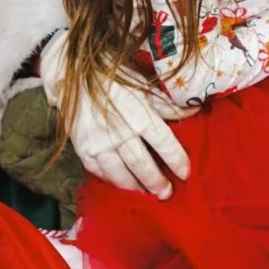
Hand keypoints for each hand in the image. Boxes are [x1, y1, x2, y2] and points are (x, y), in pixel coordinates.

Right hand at [40, 31, 190, 197]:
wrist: (72, 74)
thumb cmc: (114, 78)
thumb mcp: (143, 86)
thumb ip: (167, 104)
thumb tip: (195, 111)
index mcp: (138, 112)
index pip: (163, 141)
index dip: (176, 159)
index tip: (186, 173)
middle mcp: (119, 130)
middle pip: (142, 164)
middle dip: (157, 182)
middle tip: (167, 194)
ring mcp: (98, 142)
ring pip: (120, 174)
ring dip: (136, 188)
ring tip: (148, 195)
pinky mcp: (83, 149)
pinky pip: (100, 172)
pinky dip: (113, 181)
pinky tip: (123, 185)